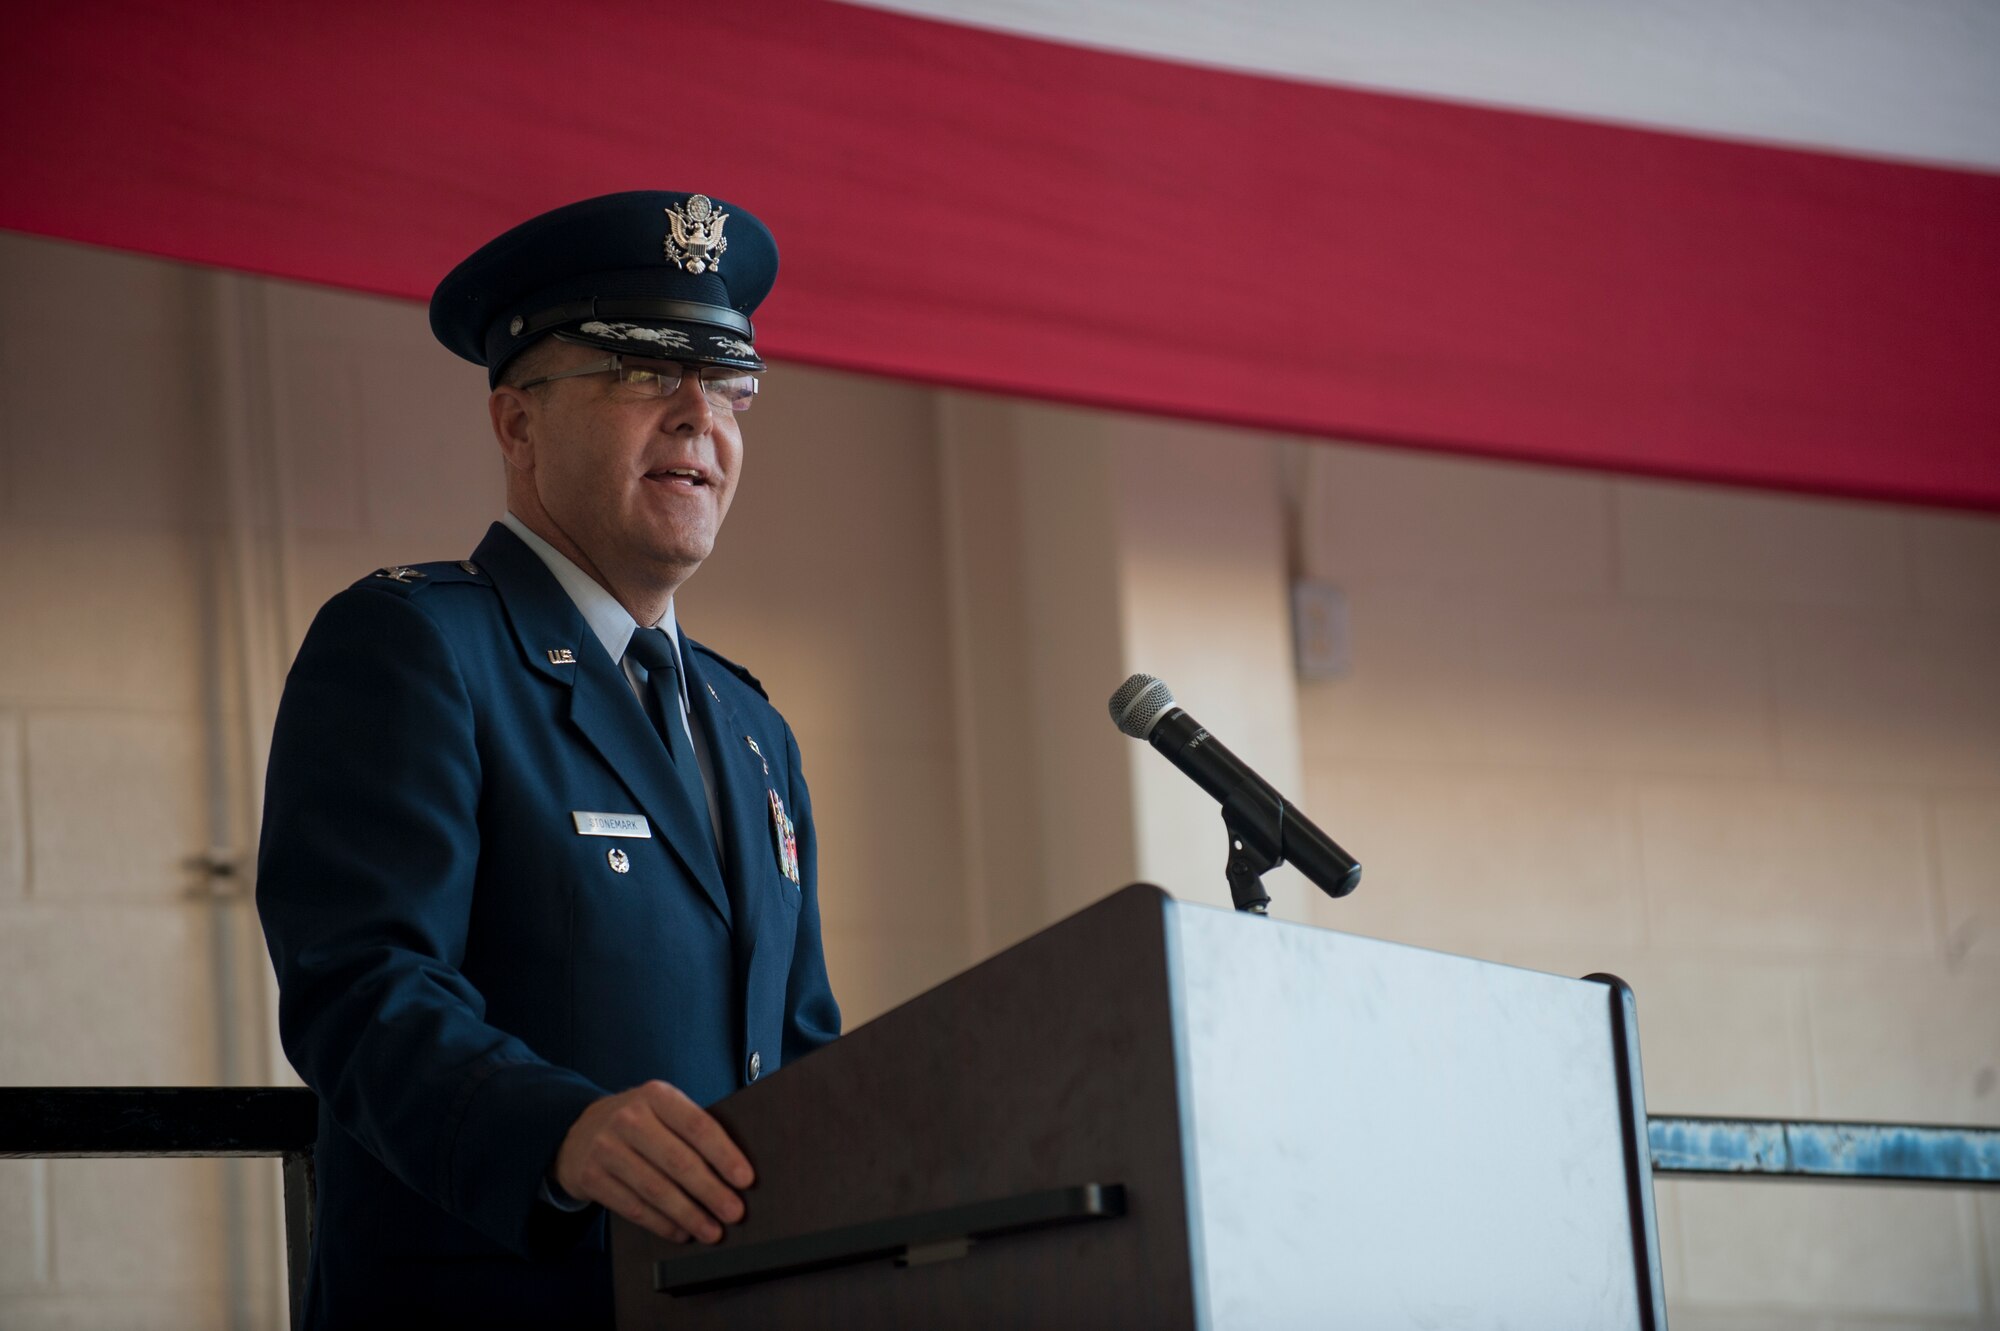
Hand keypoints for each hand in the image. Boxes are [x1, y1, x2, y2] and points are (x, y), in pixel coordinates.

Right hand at [552, 1080, 753, 1243]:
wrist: (578, 1132)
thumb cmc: (638, 1123)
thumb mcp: (662, 1110)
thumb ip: (691, 1129)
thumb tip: (735, 1171)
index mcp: (656, 1095)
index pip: (697, 1126)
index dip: (724, 1155)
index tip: (746, 1179)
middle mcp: (629, 1118)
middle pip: (678, 1161)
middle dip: (711, 1192)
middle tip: (734, 1213)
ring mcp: (606, 1147)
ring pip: (656, 1189)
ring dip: (689, 1215)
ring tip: (712, 1231)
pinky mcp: (591, 1176)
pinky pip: (633, 1207)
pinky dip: (661, 1224)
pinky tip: (680, 1232)